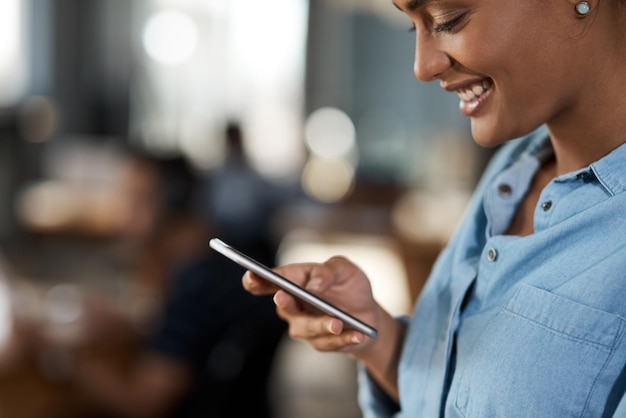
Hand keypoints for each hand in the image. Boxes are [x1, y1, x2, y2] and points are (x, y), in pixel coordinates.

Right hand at [243, 256, 379, 352]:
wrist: (367, 312)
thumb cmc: (348, 285)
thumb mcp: (344, 269)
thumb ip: (328, 271)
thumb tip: (313, 286)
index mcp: (294, 281)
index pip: (269, 281)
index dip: (256, 280)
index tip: (251, 277)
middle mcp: (294, 306)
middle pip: (284, 306)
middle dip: (284, 302)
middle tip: (283, 296)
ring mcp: (304, 326)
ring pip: (307, 328)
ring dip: (322, 325)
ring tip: (338, 323)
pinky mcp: (321, 342)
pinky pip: (330, 343)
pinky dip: (345, 339)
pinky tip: (358, 335)